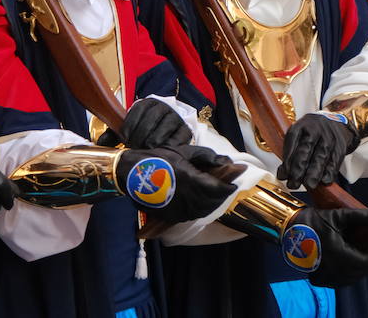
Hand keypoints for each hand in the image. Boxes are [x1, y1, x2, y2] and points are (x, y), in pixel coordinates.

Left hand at [96, 97, 191, 148]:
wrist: (168, 133)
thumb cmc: (145, 130)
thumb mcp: (130, 128)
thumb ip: (114, 134)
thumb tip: (100, 143)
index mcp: (149, 103)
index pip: (137, 110)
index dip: (128, 126)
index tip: (123, 139)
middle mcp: (164, 107)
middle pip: (148, 123)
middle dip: (137, 138)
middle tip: (132, 149)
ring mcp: (176, 120)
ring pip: (160, 133)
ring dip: (149, 145)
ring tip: (143, 153)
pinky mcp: (185, 133)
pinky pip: (174, 142)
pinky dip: (164, 150)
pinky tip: (157, 154)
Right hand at [117, 147, 235, 222]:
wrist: (132, 174)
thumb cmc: (158, 158)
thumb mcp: (182, 151)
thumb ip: (206, 156)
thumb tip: (226, 162)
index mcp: (192, 180)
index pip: (219, 188)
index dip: (230, 185)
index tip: (235, 179)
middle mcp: (188, 198)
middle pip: (215, 201)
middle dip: (223, 194)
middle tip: (226, 185)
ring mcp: (180, 209)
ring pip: (205, 210)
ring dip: (214, 202)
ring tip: (216, 193)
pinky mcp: (173, 216)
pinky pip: (193, 215)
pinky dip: (202, 208)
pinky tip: (201, 201)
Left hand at [278, 114, 359, 188]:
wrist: (334, 124)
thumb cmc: (311, 134)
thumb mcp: (297, 136)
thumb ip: (290, 153)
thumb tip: (283, 175)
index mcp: (300, 127)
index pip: (292, 143)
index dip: (287, 162)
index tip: (283, 176)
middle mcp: (314, 131)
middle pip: (305, 150)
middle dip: (299, 170)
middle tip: (293, 184)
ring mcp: (328, 138)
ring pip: (321, 157)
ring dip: (314, 174)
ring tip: (308, 185)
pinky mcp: (340, 147)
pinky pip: (334, 162)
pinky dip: (329, 173)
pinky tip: (324, 181)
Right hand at [282, 206, 367, 285]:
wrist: (288, 231)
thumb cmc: (312, 222)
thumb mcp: (337, 216)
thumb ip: (360, 216)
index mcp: (340, 255)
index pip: (367, 262)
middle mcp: (334, 270)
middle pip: (360, 271)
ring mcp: (326, 277)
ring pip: (351, 278)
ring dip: (360, 269)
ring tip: (366, 258)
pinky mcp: (319, 279)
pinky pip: (339, 281)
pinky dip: (348, 275)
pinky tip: (350, 265)